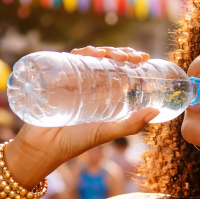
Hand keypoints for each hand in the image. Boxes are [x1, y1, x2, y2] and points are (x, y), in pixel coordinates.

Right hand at [5, 46, 156, 187]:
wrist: (43, 148)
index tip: (145, 59)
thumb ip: (131, 125)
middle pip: (107, 59)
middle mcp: (89, 82)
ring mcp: (72, 78)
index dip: (131, 60)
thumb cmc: (75, 142)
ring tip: (116, 57)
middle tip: (134, 57)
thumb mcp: (107, 132)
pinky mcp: (56, 77)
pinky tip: (91, 54)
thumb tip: (156, 112)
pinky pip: (69, 58)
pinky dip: (81, 52)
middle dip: (122, 53)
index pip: (119, 69)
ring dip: (105, 50)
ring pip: (90, 55)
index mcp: (102, 92)